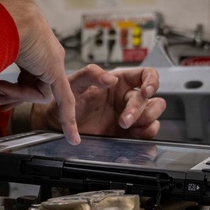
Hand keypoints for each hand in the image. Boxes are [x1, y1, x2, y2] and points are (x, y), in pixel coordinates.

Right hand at [0, 0, 79, 142]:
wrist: (6, 13)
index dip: (11, 90)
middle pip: (30, 87)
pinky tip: (72, 138)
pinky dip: (67, 119)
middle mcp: (43, 53)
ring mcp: (51, 62)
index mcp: (29, 45)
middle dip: (7, 96)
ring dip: (14, 94)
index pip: (25, 76)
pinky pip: (64, 99)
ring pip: (37, 93)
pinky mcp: (55, 70)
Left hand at [32, 64, 164, 137]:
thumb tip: (111, 78)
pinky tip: (131, 134)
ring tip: (125, 126)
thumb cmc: (64, 100)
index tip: (146, 91)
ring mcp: (129, 115)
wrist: (56, 124)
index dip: (152, 81)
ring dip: (146, 120)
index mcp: (119, 81)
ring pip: (153, 114)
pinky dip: (146, 133)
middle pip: (151, 99)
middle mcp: (126, 97)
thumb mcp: (73, 83)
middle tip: (123, 120)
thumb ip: (91, 75)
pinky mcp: (127, 132)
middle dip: (141, 109)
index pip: (146, 75)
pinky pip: (148, 131)